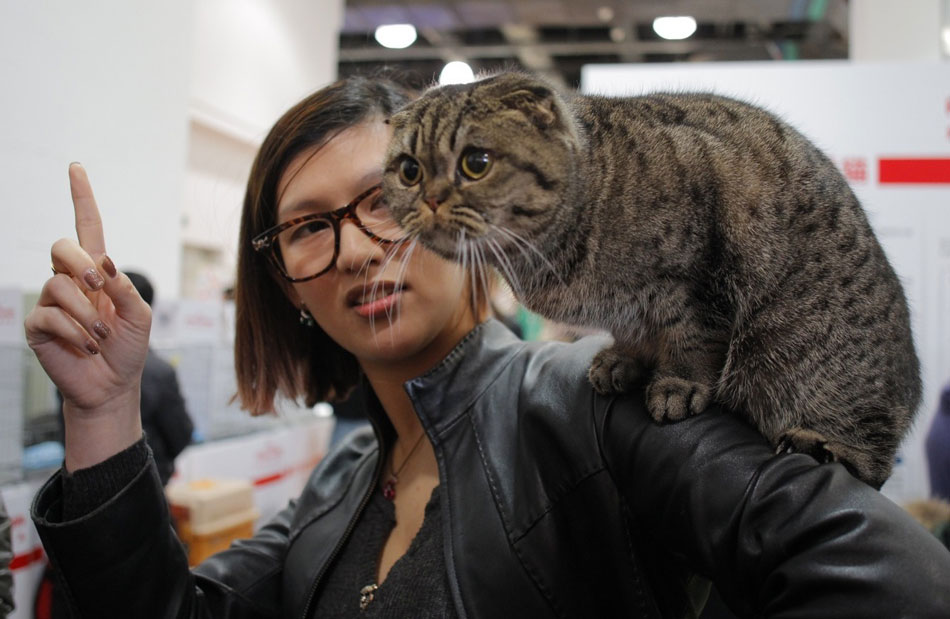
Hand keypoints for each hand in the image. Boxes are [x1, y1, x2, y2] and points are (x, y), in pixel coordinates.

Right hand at [24, 164, 150, 467]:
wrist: (113, 385)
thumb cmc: (128, 348)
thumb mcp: (140, 316)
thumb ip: (126, 288)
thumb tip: (104, 264)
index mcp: (98, 273)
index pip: (88, 228)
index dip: (82, 198)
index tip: (76, 168)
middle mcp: (71, 281)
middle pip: (61, 248)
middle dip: (81, 265)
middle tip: (100, 291)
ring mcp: (51, 302)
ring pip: (58, 286)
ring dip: (87, 314)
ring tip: (101, 337)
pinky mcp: (37, 326)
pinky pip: (50, 316)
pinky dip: (75, 332)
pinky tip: (87, 346)